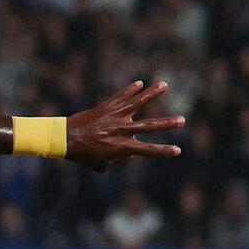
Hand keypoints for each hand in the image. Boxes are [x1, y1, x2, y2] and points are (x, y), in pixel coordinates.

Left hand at [66, 81, 184, 172]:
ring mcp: (115, 116)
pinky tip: (139, 83)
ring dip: (152, 93)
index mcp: (121, 147)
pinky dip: (130, 90)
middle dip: (167, 123)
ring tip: (164, 85)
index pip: (147, 150)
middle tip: (182, 120)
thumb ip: (118, 161)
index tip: (177, 150)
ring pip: (137, 103)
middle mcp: (121, 130)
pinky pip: (121, 96)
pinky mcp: (107, 106)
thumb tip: (129, 155)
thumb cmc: (83, 155)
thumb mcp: (101, 165)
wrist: (65, 138)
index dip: (163, 151)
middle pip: (149, 126)